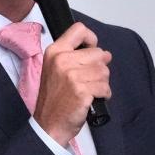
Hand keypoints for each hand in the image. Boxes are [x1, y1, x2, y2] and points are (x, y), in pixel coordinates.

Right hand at [34, 22, 111, 145]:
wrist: (49, 124)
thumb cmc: (55, 99)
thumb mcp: (56, 70)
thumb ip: (77, 57)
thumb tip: (106, 53)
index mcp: (54, 52)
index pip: (79, 30)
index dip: (91, 39)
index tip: (91, 51)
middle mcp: (62, 61)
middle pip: (98, 54)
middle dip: (100, 68)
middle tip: (89, 81)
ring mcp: (72, 76)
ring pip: (104, 71)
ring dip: (102, 83)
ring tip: (90, 91)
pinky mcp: (82, 91)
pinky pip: (105, 87)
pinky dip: (104, 94)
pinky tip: (93, 99)